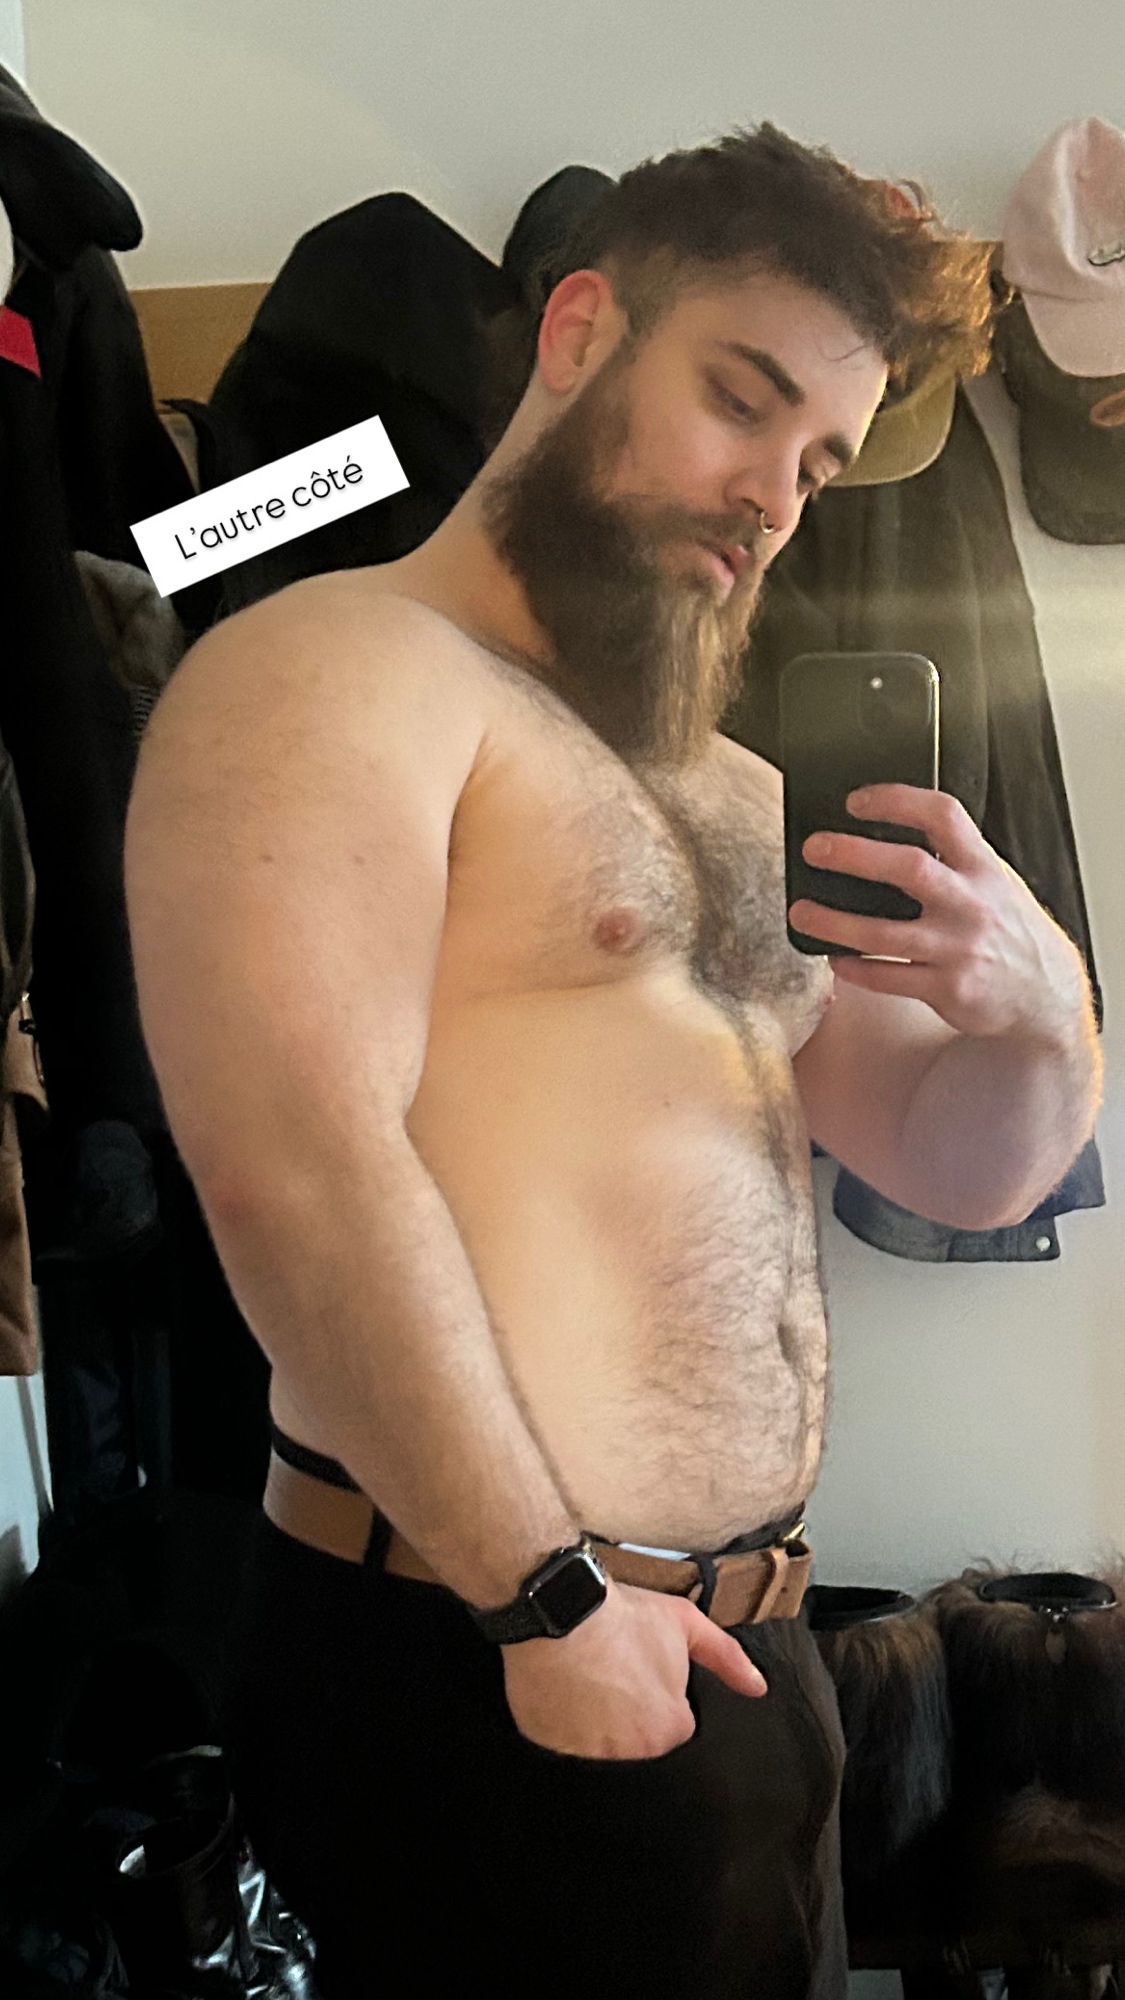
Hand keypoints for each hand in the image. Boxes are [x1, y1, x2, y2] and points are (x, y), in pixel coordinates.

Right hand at [501, 1579, 766, 1759]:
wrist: (561, 1609)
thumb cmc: (623, 1616)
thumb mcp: (684, 1623)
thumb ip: (727, 1657)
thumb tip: (758, 1687)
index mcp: (671, 1728)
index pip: (672, 1725)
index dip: (656, 1697)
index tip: (639, 1673)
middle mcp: (635, 1753)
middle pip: (637, 1742)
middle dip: (628, 1718)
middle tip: (612, 1679)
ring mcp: (592, 1757)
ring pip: (601, 1749)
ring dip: (596, 1727)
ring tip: (586, 1686)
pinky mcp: (554, 1753)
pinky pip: (566, 1751)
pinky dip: (565, 1731)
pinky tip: (563, 1698)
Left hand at [789, 785, 1088, 1043]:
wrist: (1044, 993)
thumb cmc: (1007, 928)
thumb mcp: (994, 880)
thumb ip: (951, 857)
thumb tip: (882, 832)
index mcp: (982, 867)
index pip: (942, 816)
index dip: (897, 801)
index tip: (855, 801)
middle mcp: (971, 904)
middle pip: (909, 868)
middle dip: (854, 855)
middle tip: (814, 849)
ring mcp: (958, 949)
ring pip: (884, 933)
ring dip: (834, 922)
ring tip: (800, 912)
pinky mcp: (947, 989)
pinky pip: (887, 979)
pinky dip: (855, 968)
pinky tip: (834, 957)